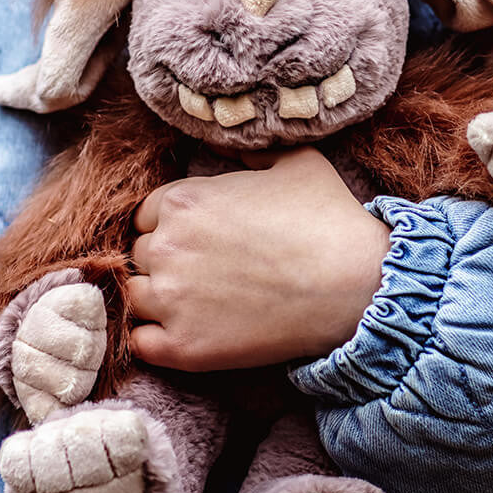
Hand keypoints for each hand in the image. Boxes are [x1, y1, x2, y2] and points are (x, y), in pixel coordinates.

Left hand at [128, 148, 390, 370]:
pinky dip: (155, 340)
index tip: (202, 243)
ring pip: (136, 297)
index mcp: (183, 201)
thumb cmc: (330, 220)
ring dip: (158, 300)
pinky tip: (184, 334)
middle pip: (141, 255)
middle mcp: (167, 247)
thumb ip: (251, 151)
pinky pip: (141, 344)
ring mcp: (172, 300)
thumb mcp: (297, 162)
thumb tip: (229, 146)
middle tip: (207, 275)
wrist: (357, 286)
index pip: (148, 215)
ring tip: (198, 305)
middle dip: (167, 262)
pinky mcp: (184, 346)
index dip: (172, 228)